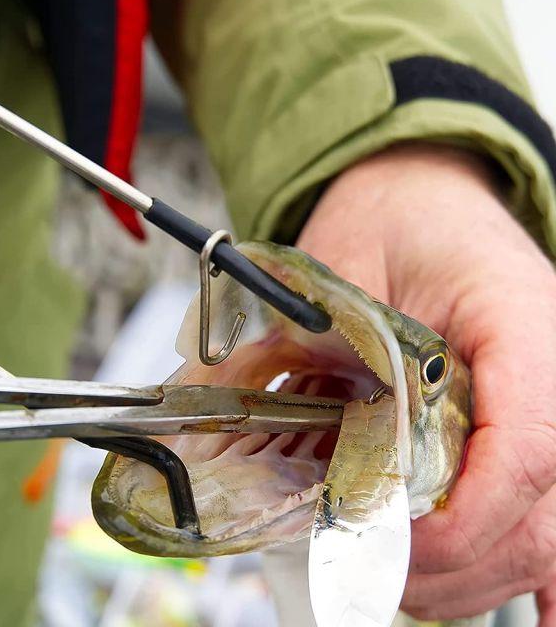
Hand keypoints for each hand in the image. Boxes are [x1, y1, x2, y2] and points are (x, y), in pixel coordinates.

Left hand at [297, 143, 555, 623]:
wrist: (421, 199)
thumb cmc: (396, 221)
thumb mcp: (346, 268)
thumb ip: (324, 350)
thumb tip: (258, 424)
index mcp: (523, 326)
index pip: (530, 450)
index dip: (466, 520)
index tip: (393, 543)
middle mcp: (553, 374)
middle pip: (540, 516)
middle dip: (455, 564)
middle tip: (372, 568)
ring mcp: (545, 403)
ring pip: (542, 537)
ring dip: (469, 576)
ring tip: (393, 574)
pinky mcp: (523, 422)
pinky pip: (543, 517)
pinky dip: (513, 566)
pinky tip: (475, 585)